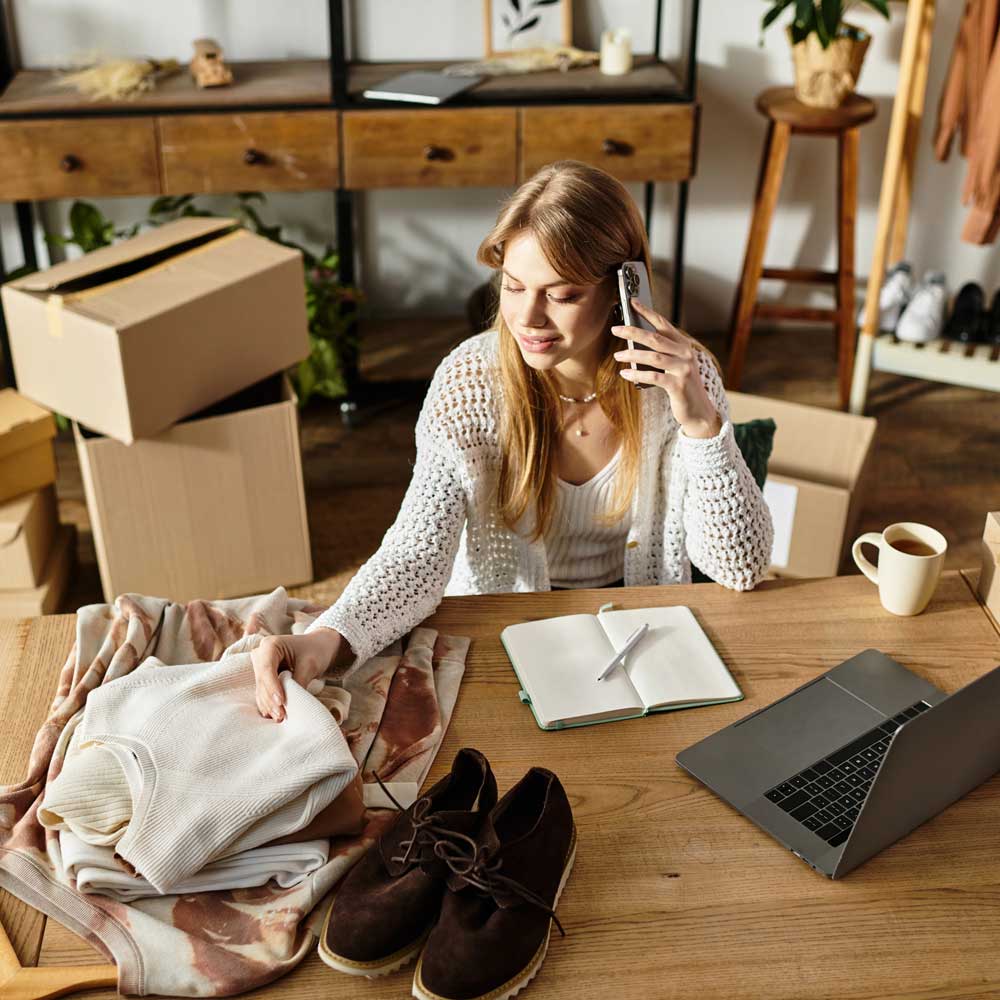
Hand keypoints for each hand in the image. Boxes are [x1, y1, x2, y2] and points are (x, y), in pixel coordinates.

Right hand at [251, 628, 346, 721]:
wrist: (318, 647)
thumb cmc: (315, 651)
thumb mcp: (310, 665)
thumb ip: (299, 681)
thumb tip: (290, 703)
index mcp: (270, 645)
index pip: (267, 668)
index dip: (272, 686)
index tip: (281, 702)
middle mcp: (261, 654)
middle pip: (262, 680)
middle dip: (271, 699)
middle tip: (281, 715)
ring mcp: (260, 666)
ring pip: (261, 689)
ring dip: (269, 705)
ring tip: (280, 718)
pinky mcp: (264, 677)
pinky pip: (263, 692)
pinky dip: (269, 704)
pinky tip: (274, 715)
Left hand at [612, 298, 721, 438]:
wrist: (698, 411)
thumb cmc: (682, 387)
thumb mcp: (675, 366)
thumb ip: (662, 353)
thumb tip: (635, 342)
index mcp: (684, 346)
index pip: (663, 324)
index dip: (647, 312)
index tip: (633, 302)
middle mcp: (685, 354)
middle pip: (655, 338)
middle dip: (633, 331)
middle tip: (615, 329)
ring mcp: (683, 369)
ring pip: (653, 357)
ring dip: (632, 354)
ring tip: (617, 355)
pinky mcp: (678, 385)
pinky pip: (653, 377)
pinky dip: (637, 374)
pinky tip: (625, 373)